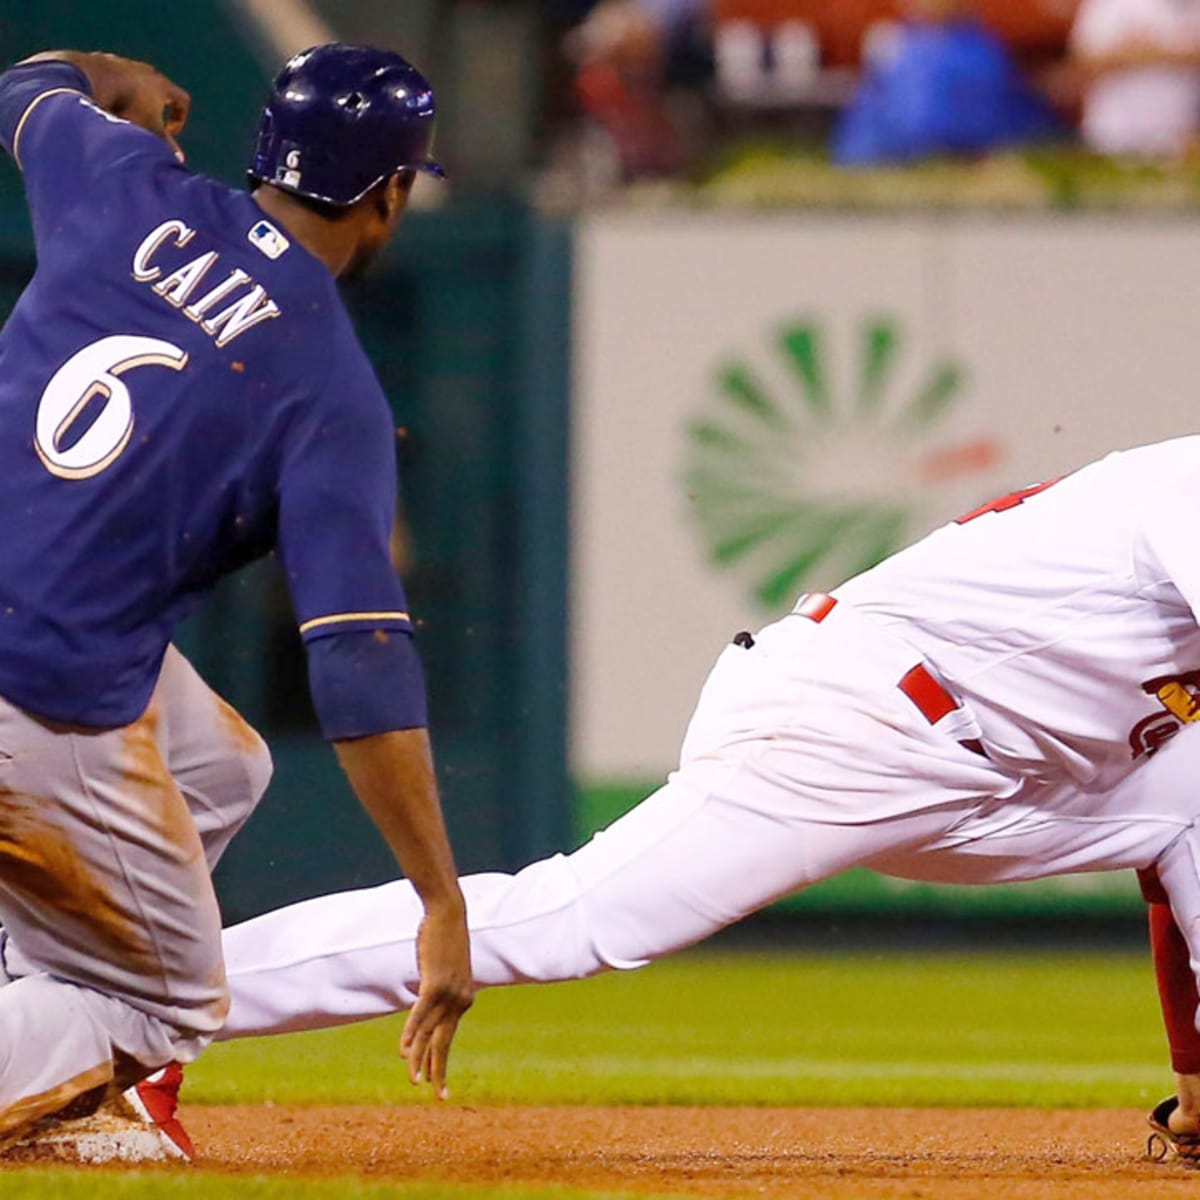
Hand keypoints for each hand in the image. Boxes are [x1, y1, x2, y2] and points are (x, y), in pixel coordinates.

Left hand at [101, 55, 190, 161]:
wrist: (95, 79)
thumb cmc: (127, 105)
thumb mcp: (150, 129)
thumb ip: (165, 144)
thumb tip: (179, 161)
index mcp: (162, 84)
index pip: (182, 99)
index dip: (179, 118)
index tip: (170, 131)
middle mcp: (146, 71)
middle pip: (158, 90)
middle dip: (155, 108)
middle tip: (145, 123)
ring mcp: (125, 64)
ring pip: (135, 84)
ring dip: (133, 99)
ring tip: (121, 115)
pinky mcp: (106, 61)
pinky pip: (114, 78)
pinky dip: (113, 91)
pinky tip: (103, 103)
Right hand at [399, 900, 473, 1098]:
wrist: (448, 913)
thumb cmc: (443, 938)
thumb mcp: (443, 968)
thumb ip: (437, 987)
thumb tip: (426, 997)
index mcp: (464, 999)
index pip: (448, 1037)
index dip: (439, 1060)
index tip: (438, 1083)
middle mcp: (460, 1000)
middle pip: (444, 1041)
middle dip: (438, 1070)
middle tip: (438, 1097)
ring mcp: (449, 992)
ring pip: (429, 1032)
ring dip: (419, 1057)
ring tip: (413, 1080)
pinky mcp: (435, 983)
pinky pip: (420, 1014)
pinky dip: (411, 1032)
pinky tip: (404, 1050)